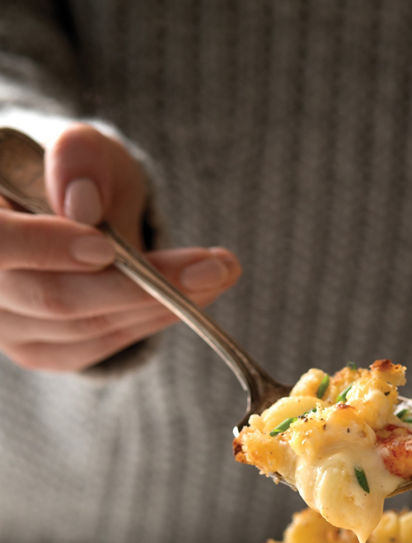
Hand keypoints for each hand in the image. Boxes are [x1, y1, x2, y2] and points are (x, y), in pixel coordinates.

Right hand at [0, 123, 240, 371]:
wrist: (68, 213)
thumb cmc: (71, 175)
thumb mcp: (81, 147)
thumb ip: (77, 159)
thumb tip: (83, 205)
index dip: (46, 247)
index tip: (107, 246)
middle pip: (53, 297)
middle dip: (138, 285)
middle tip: (213, 266)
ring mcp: (6, 325)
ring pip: (84, 326)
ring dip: (158, 304)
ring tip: (216, 274)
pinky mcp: (41, 351)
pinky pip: (99, 345)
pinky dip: (148, 321)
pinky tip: (186, 298)